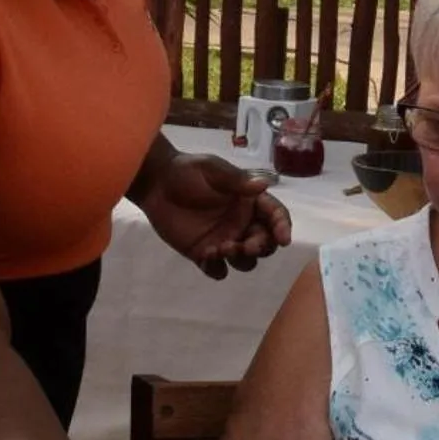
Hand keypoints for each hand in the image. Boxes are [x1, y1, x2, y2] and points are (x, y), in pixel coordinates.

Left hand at [138, 153, 291, 278]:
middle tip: (245, 245)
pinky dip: (216, 269)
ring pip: (245, 261)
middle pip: (264, 244)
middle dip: (260, 247)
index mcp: (249, 202)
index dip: (282, 227)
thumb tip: (264, 184)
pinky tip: (205, 257)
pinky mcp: (203, 254)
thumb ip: (236, 180)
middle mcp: (242, 224)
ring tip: (220, 248)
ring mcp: (224, 240)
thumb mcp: (212, 169)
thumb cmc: (187, 171)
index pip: (275, 216)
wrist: (155, 184)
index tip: (283, 238)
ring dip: (240, 259)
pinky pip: (217, 270)